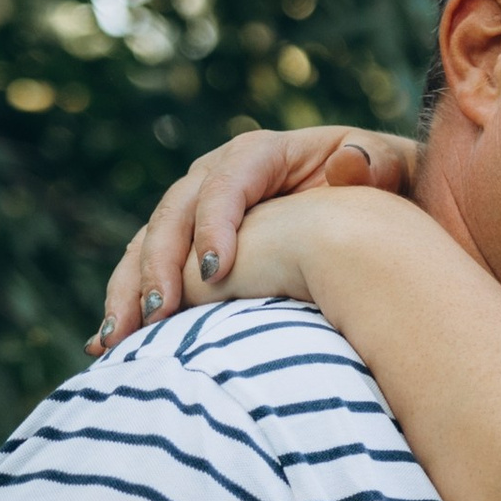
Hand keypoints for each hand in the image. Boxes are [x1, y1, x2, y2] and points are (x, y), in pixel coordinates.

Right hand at [92, 122, 421, 354]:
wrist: (380, 209)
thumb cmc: (389, 188)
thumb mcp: (394, 169)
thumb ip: (375, 166)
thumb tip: (347, 167)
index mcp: (264, 154)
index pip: (227, 181)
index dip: (214, 223)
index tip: (217, 273)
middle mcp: (220, 177)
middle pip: (175, 212)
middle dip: (160, 262)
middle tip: (159, 313)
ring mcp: (200, 212)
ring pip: (149, 242)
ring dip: (130, 289)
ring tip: (118, 337)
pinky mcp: (190, 247)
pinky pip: (150, 270)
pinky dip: (128, 303)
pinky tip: (105, 345)